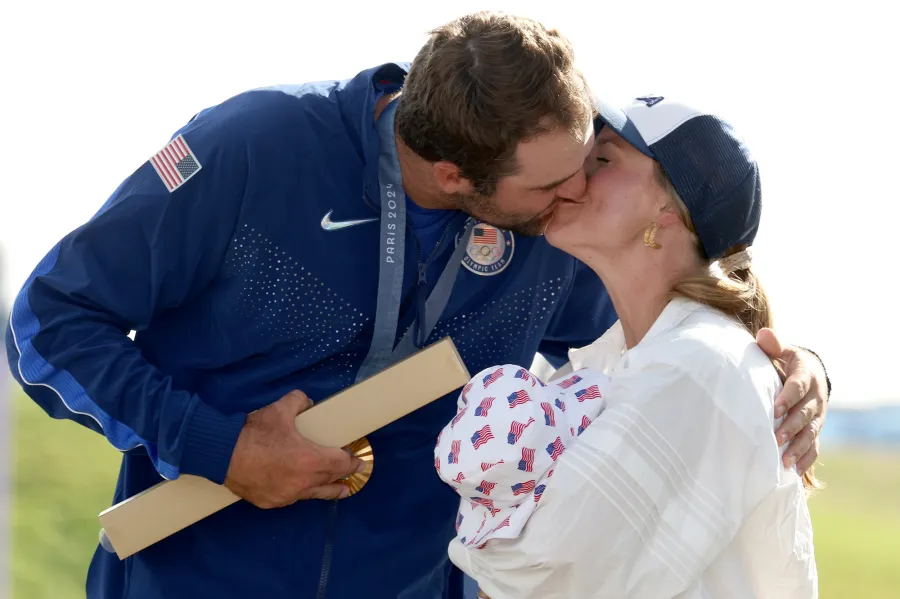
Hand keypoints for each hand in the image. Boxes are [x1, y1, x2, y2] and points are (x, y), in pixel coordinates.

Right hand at [223, 390, 365, 507]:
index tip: (360, 462)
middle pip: (331, 483)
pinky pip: (291, 498)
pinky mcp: (271, 502)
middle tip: (352, 477)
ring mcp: (286, 496)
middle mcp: (303, 483)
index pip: (341, 464)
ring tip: (339, 489)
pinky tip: (300, 488)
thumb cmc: (254, 433)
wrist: (223, 454)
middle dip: (344, 479)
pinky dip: (299, 492)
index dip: (352, 462)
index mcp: (311, 460)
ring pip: (313, 495)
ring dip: (326, 490)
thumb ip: (299, 402)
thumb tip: (307, 403)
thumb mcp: (280, 409)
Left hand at [756, 328, 828, 472]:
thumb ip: (773, 345)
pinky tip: (794, 471)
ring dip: (798, 447)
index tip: (774, 409)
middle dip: (791, 426)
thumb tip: (763, 335)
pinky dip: (806, 459)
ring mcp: (817, 415)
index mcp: (806, 375)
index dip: (787, 398)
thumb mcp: (783, 350)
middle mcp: (815, 397)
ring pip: (810, 433)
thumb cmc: (787, 361)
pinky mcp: (815, 429)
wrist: (810, 373)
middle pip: (805, 414)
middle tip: (776, 437)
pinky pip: (814, 447)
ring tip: (785, 461)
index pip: (797, 387)